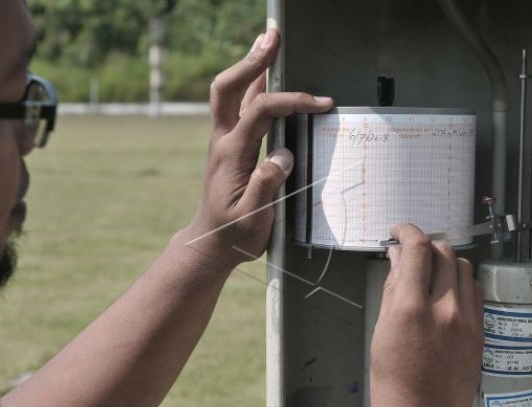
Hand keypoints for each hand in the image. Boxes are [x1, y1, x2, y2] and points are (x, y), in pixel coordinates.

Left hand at [183, 28, 332, 268]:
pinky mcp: (230, 145)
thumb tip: (283, 155)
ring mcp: (224, 140)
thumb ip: (265, 187)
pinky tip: (264, 74)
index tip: (321, 103)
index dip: (291, 101)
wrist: (210, 243)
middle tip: (273, 37)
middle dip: (252, 60)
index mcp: (230, 156)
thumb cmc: (233, 234)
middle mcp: (222, 141)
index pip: (260, 113)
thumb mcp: (252, 219)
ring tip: (268, 40)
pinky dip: (252, 84)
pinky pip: (238, 106)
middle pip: (229, 88)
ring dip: (250, 65)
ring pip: (232, 92)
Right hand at [346, 224, 483, 406]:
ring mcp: (468, 321)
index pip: (417, 248)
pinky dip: (460, 282)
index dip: (407, 230)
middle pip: (445, 252)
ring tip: (429, 272)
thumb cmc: (392, 379)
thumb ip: (392, 288)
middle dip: (426, 244)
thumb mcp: (382, 328)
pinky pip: (475, 292)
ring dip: (445, 261)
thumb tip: (397, 257)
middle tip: (411, 252)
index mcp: (412, 308)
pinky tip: (446, 293)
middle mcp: (445, 309)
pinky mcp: (481, 333)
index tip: (398, 230)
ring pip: (464, 268)